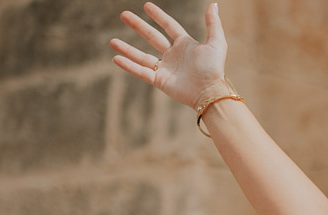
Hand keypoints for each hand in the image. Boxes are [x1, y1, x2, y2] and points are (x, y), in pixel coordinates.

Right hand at [111, 2, 227, 108]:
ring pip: (142, 56)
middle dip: (138, 26)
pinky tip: (116, 58)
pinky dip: (129, 66)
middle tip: (123, 14)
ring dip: (127, 48)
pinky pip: (141, 72)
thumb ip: (213, 24)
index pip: (169, 26)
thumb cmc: (214, 69)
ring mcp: (166, 69)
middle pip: (152, 37)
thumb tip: (213, 4)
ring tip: (112, 41)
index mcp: (185, 45)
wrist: (209, 92)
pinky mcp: (160, 81)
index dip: (159, 16)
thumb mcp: (216, 43)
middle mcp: (174, 56)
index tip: (147, 6)